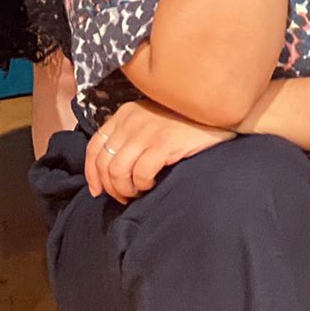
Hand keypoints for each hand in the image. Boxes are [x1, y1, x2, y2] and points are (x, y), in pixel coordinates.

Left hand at [84, 97, 234, 202]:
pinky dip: (142, 185)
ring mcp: (147, 131)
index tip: (98, 191)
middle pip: (104, 163)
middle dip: (110, 187)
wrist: (216, 113)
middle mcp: (131, 120)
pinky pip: (140, 174)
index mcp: (125, 114)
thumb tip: (109, 170)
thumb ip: (130, 135)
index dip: (92, 173)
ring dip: (125, 189)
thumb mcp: (150, 121)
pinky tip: (153, 183)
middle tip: (124, 197)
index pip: (94, 146)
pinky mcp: (163, 143)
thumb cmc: (183, 122)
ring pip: (118, 171)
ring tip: (139, 192)